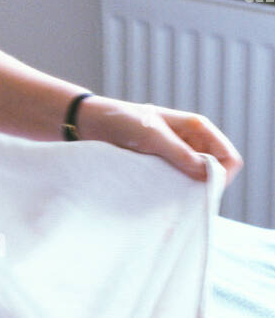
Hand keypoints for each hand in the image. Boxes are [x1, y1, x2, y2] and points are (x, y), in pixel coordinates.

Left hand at [76, 95, 242, 184]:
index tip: (200, 189)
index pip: (228, 158)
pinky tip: (158, 196)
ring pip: (195, 180)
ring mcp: (176, 156)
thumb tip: (207, 175)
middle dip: (204, 186)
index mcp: (196, 128)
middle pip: (215, 173)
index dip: (221, 175)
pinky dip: (172, 191)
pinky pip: (177, 183)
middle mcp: (190, 143)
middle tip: (180, 196)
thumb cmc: (120, 120)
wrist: (88, 122)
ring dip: (186, 190)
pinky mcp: (160, 167)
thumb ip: (180, 154)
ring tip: (166, 195)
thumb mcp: (152, 136)